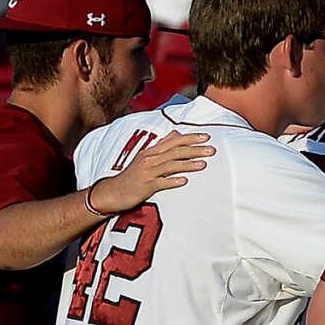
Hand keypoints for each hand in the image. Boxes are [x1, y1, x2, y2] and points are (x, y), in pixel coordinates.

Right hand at [90, 131, 212, 214]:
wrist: (113, 192)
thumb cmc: (132, 176)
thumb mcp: (146, 157)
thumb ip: (162, 145)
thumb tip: (175, 133)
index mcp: (151, 152)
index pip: (174, 141)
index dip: (190, 138)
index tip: (206, 136)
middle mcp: (149, 159)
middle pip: (175, 152)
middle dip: (194, 149)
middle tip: (212, 149)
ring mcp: (147, 172)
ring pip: (170, 166)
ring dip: (187, 164)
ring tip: (203, 164)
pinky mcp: (145, 186)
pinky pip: (160, 183)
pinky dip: (172, 181)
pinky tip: (184, 181)